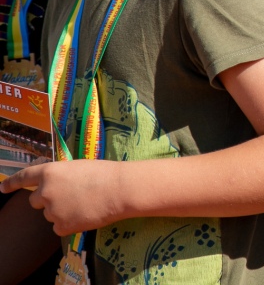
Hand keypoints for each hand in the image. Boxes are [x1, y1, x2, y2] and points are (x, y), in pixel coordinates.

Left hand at [0, 160, 123, 235]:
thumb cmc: (104, 173)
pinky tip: (86, 215)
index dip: (11, 183)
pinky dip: (71, 223)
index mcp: (49, 173)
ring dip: (62, 212)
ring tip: (85, 205)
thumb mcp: (78, 168)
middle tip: (69, 197)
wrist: (120, 190)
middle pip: (35, 201)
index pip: (24, 178)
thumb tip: (54, 186)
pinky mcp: (61, 226)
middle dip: (47, 200)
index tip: (2, 188)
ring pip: (50, 214)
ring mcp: (52, 211)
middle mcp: (45, 192)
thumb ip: (60, 177)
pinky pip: (60, 227)